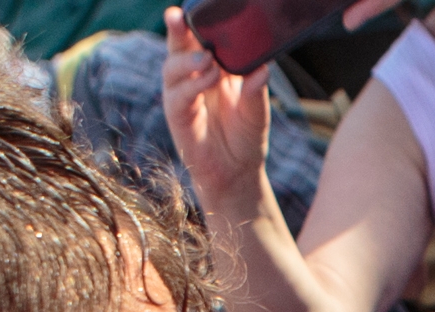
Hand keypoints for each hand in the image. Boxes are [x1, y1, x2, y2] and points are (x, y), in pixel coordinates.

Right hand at [163, 7, 275, 210]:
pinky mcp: (177, 116)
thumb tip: (262, 68)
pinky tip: (207, 78)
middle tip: (179, 15)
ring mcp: (182, 95)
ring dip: (187, 60)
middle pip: (179, 45)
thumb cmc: (246, 136)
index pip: (200, 38)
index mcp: (212, 67)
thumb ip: (256, 89)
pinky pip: (178, 96)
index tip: (193, 7)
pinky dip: (191, 85)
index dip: (195, 22)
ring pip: (172, 67)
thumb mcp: (257, 110)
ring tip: (207, 60)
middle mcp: (192, 77)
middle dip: (177, 29)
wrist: (238, 172)